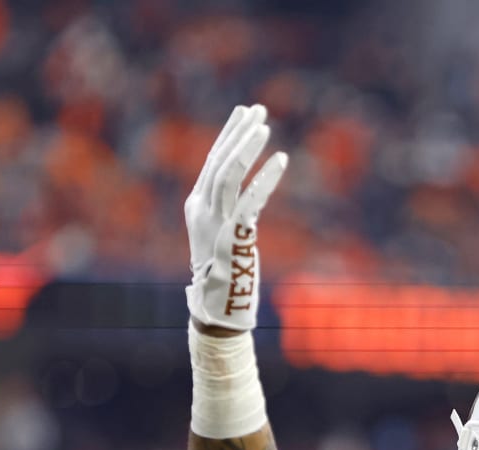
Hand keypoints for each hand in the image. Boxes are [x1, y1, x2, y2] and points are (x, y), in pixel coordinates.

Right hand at [185, 103, 288, 331]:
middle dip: (238, 132)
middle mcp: (202, 210)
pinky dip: (265, 178)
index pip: (212, 162)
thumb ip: (231, 212)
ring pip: (228, 173)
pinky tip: (281, 159)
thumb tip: (247, 194)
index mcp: (197, 207)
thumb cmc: (224, 277)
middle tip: (258, 108)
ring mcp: (215, 223)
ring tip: (264, 125)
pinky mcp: (233, 236)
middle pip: (218, 161)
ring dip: (246, 146)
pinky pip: (250, 200)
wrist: (217, 311)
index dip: (228, 135)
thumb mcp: (222, 237)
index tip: (244, 114)